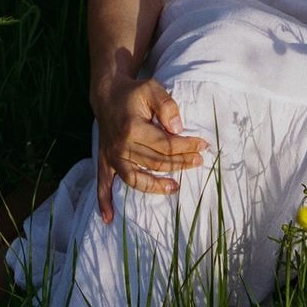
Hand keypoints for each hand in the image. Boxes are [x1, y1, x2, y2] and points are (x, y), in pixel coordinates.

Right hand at [95, 76, 208, 220]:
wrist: (107, 95)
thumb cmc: (133, 92)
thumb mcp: (152, 88)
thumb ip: (166, 105)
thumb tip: (178, 128)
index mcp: (133, 128)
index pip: (166, 144)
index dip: (186, 146)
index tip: (202, 145)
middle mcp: (121, 146)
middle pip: (156, 162)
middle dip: (180, 163)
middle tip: (199, 162)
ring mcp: (112, 156)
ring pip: (137, 178)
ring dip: (156, 186)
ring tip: (175, 187)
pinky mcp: (105, 161)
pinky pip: (103, 185)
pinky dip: (104, 202)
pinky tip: (109, 218)